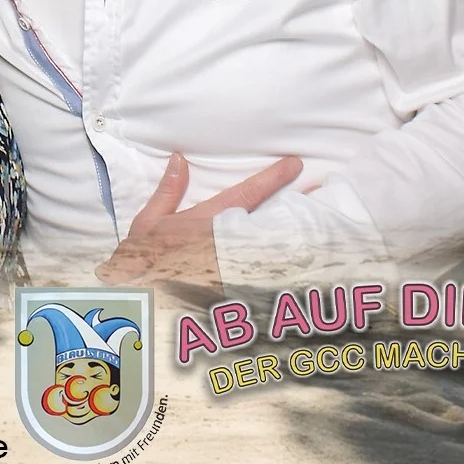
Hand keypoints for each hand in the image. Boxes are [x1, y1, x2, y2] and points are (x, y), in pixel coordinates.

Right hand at [95, 154, 303, 294]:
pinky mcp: (236, 293)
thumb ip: (168, 190)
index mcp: (207, 223)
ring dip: (294, 240)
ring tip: (322, 229)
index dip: (273, 177)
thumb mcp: (148, 222)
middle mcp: (226, 245)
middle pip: (271, 223)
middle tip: (324, 194)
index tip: (296, 164)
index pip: (247, 194)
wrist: (140, 304)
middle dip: (297, 210)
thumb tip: (179, 159)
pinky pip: (264, 276)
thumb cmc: (142, 261)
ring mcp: (235, 271)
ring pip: (272, 252)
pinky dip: (281, 268)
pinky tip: (300, 266)